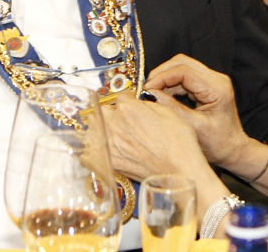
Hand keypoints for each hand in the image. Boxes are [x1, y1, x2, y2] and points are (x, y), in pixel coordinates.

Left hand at [103, 93, 228, 215]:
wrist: (179, 170)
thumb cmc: (178, 142)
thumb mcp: (168, 112)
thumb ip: (148, 104)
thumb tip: (139, 102)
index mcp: (127, 108)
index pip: (121, 96)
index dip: (129, 100)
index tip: (133, 104)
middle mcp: (113, 124)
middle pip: (103, 111)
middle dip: (112, 114)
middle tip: (124, 120)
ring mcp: (109, 144)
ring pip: (92, 130)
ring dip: (101, 130)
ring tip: (113, 135)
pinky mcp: (109, 162)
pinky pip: (88, 154)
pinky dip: (92, 152)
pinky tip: (102, 151)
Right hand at [143, 54, 250, 167]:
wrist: (233, 150)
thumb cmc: (219, 144)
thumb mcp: (194, 128)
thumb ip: (173, 109)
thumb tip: (151, 94)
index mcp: (217, 89)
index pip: (184, 71)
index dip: (162, 77)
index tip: (147, 89)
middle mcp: (216, 79)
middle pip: (182, 63)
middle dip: (162, 73)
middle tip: (147, 89)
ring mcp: (212, 80)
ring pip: (182, 67)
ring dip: (165, 78)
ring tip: (152, 94)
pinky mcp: (206, 84)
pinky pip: (184, 76)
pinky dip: (171, 84)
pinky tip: (162, 96)